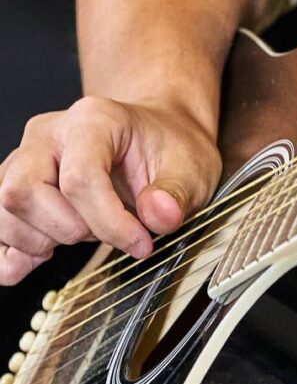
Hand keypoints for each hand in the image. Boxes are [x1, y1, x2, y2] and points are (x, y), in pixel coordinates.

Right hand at [0, 97, 221, 284]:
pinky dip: (9, 252)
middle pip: (23, 191)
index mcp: (94, 121)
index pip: (79, 179)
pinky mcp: (18, 184)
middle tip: (106, 232)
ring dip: (40, 239)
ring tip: (83, 234)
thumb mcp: (191, 169)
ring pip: (2, 208)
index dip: (110, 223)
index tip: (141, 243)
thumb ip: (175, 194)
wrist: (158, 135)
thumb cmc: (170, 147)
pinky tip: (32, 262)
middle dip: (67, 229)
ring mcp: (27, 158)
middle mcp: (50, 135)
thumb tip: (158, 215)